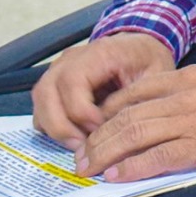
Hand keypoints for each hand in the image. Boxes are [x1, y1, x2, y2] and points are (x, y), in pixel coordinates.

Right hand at [32, 33, 174, 149]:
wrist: (140, 48)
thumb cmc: (148, 62)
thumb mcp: (156, 76)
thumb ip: (137, 101)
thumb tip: (121, 134)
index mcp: (98, 53)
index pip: (72, 82)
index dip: (81, 113)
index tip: (100, 131)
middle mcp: (71, 58)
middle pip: (47, 92)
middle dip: (62, 126)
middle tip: (83, 148)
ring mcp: (58, 69)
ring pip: (40, 100)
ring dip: (55, 128)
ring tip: (79, 147)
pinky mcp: (55, 82)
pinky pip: (41, 106)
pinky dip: (51, 125)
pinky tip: (74, 137)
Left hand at [75, 65, 195, 181]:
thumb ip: (190, 93)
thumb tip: (166, 111)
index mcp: (186, 79)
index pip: (132, 93)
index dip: (106, 113)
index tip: (94, 129)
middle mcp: (182, 96)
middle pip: (125, 116)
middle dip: (96, 138)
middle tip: (80, 157)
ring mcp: (191, 120)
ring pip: (133, 134)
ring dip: (104, 153)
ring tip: (87, 169)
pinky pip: (158, 156)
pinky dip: (132, 167)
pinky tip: (116, 176)